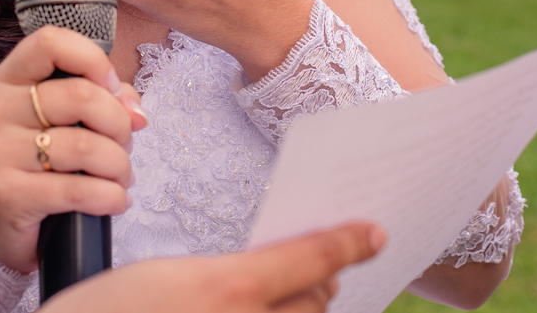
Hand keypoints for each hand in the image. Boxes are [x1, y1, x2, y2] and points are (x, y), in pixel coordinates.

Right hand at [0, 26, 146, 272]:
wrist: (5, 228)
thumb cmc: (42, 165)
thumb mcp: (67, 122)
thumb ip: (105, 101)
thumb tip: (136, 112)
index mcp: (7, 81)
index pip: (50, 42)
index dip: (93, 60)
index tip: (112, 88)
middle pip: (80, 95)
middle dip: (119, 124)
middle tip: (123, 146)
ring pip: (85, 145)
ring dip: (119, 166)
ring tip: (120, 179)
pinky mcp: (6, 195)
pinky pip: (78, 189)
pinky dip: (110, 197)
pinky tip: (114, 201)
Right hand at [41, 221, 385, 312]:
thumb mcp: (163, 277)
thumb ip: (225, 278)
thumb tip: (261, 281)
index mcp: (227, 287)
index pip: (311, 258)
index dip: (346, 241)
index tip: (373, 231)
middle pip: (313, 300)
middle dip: (322, 279)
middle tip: (326, 264)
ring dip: (304, 309)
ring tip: (301, 293)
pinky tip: (267, 310)